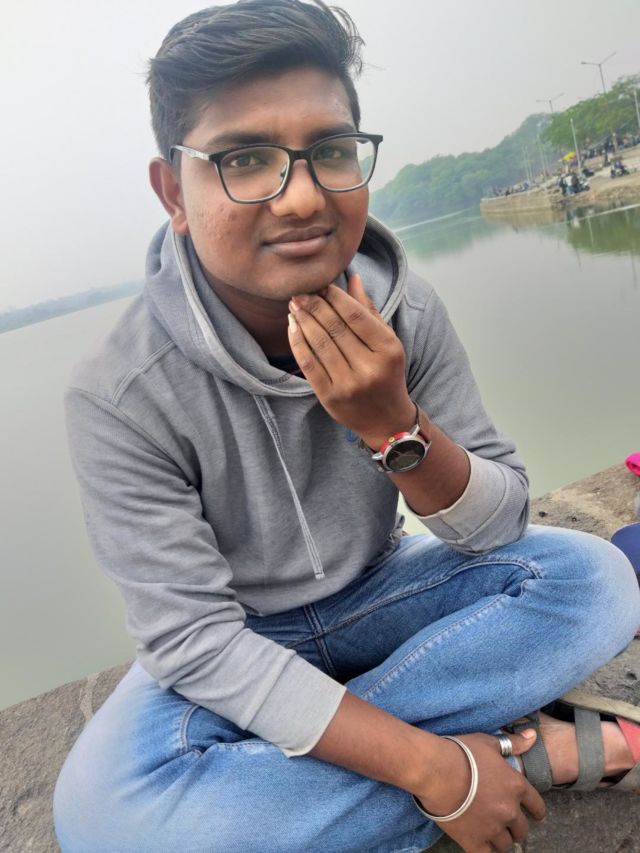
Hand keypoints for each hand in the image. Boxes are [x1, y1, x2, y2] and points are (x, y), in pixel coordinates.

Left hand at [287, 274, 414, 444]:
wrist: (386, 421)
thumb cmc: (386, 374)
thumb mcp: (387, 342)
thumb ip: (368, 311)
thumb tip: (353, 278)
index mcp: (388, 350)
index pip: (356, 316)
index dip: (336, 297)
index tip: (321, 285)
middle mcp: (369, 368)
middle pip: (335, 328)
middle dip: (314, 306)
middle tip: (300, 292)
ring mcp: (349, 384)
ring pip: (320, 344)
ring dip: (303, 321)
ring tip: (294, 306)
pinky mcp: (330, 397)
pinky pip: (309, 364)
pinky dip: (298, 343)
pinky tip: (292, 327)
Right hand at [415, 731, 545, 852]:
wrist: (437, 771)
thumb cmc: (462, 753)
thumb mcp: (489, 743)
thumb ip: (513, 743)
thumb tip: (533, 736)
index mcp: (516, 786)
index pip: (537, 806)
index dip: (536, 812)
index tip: (535, 815)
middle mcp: (509, 810)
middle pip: (521, 829)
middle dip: (516, 827)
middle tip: (508, 824)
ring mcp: (492, 828)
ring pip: (506, 844)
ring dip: (502, 840)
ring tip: (494, 836)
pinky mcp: (474, 841)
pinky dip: (487, 851)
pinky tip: (482, 845)